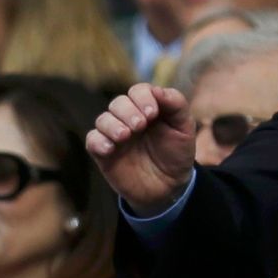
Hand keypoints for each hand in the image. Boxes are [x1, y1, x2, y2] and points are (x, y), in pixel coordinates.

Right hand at [86, 83, 195, 215]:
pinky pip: (92, 140)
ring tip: (124, 136)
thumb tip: (157, 90)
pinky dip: (98, 141)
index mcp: (148, 108)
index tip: (152, 113)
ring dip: (112, 125)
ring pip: (103, 120)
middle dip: (127, 111)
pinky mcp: (104, 153)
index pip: (138, 92)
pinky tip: (110, 149)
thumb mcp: (185, 128)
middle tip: (140, 126)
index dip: (142, 98)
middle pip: (118, 103)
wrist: (168, 187)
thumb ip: (176, 105)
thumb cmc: (176, 154)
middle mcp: (128, 118)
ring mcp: (115, 135)